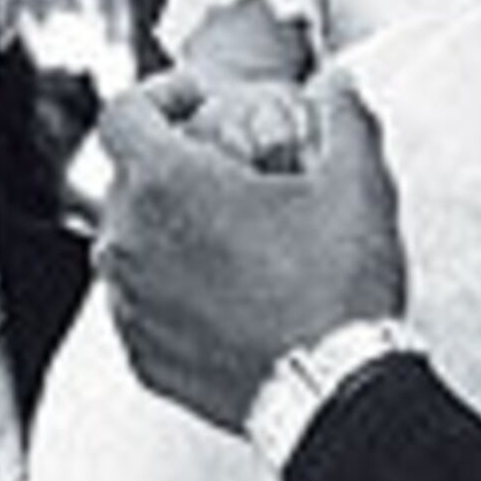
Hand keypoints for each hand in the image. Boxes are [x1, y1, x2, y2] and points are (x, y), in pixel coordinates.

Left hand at [95, 68, 407, 431]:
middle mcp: (129, 242)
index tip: (196, 102)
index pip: (124, 114)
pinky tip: (223, 288)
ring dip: (169, 227)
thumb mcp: (356, 183)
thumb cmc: (334, 290)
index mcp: (164, 185)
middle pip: (127, 178)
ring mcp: (130, 303)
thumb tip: (338, 88)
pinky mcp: (142, 353)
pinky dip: (172, 285)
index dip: (160, 94)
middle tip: (228, 169)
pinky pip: (142, 301)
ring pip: (131, 242)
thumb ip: (344, 117)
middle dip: (173, 162)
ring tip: (228, 233)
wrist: (333, 392)